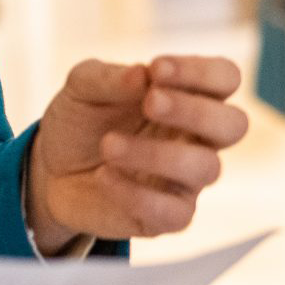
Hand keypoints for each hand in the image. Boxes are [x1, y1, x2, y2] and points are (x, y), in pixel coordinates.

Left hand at [24, 56, 247, 249]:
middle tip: (150, 102)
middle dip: (195, 111)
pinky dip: (137, 194)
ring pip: (206, 168)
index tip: (157, 68)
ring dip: (158, 153)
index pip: (225, 78)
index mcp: (189, 96)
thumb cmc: (82, 122)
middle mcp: (198, 138)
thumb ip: (108, 78)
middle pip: (234, 124)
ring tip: (109, 145)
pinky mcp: (167, 217)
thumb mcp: (82, 89)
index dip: (201, 71)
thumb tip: (141, 74)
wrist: (50, 171)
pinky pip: (175, 214)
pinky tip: (103, 176)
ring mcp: (186, 180)